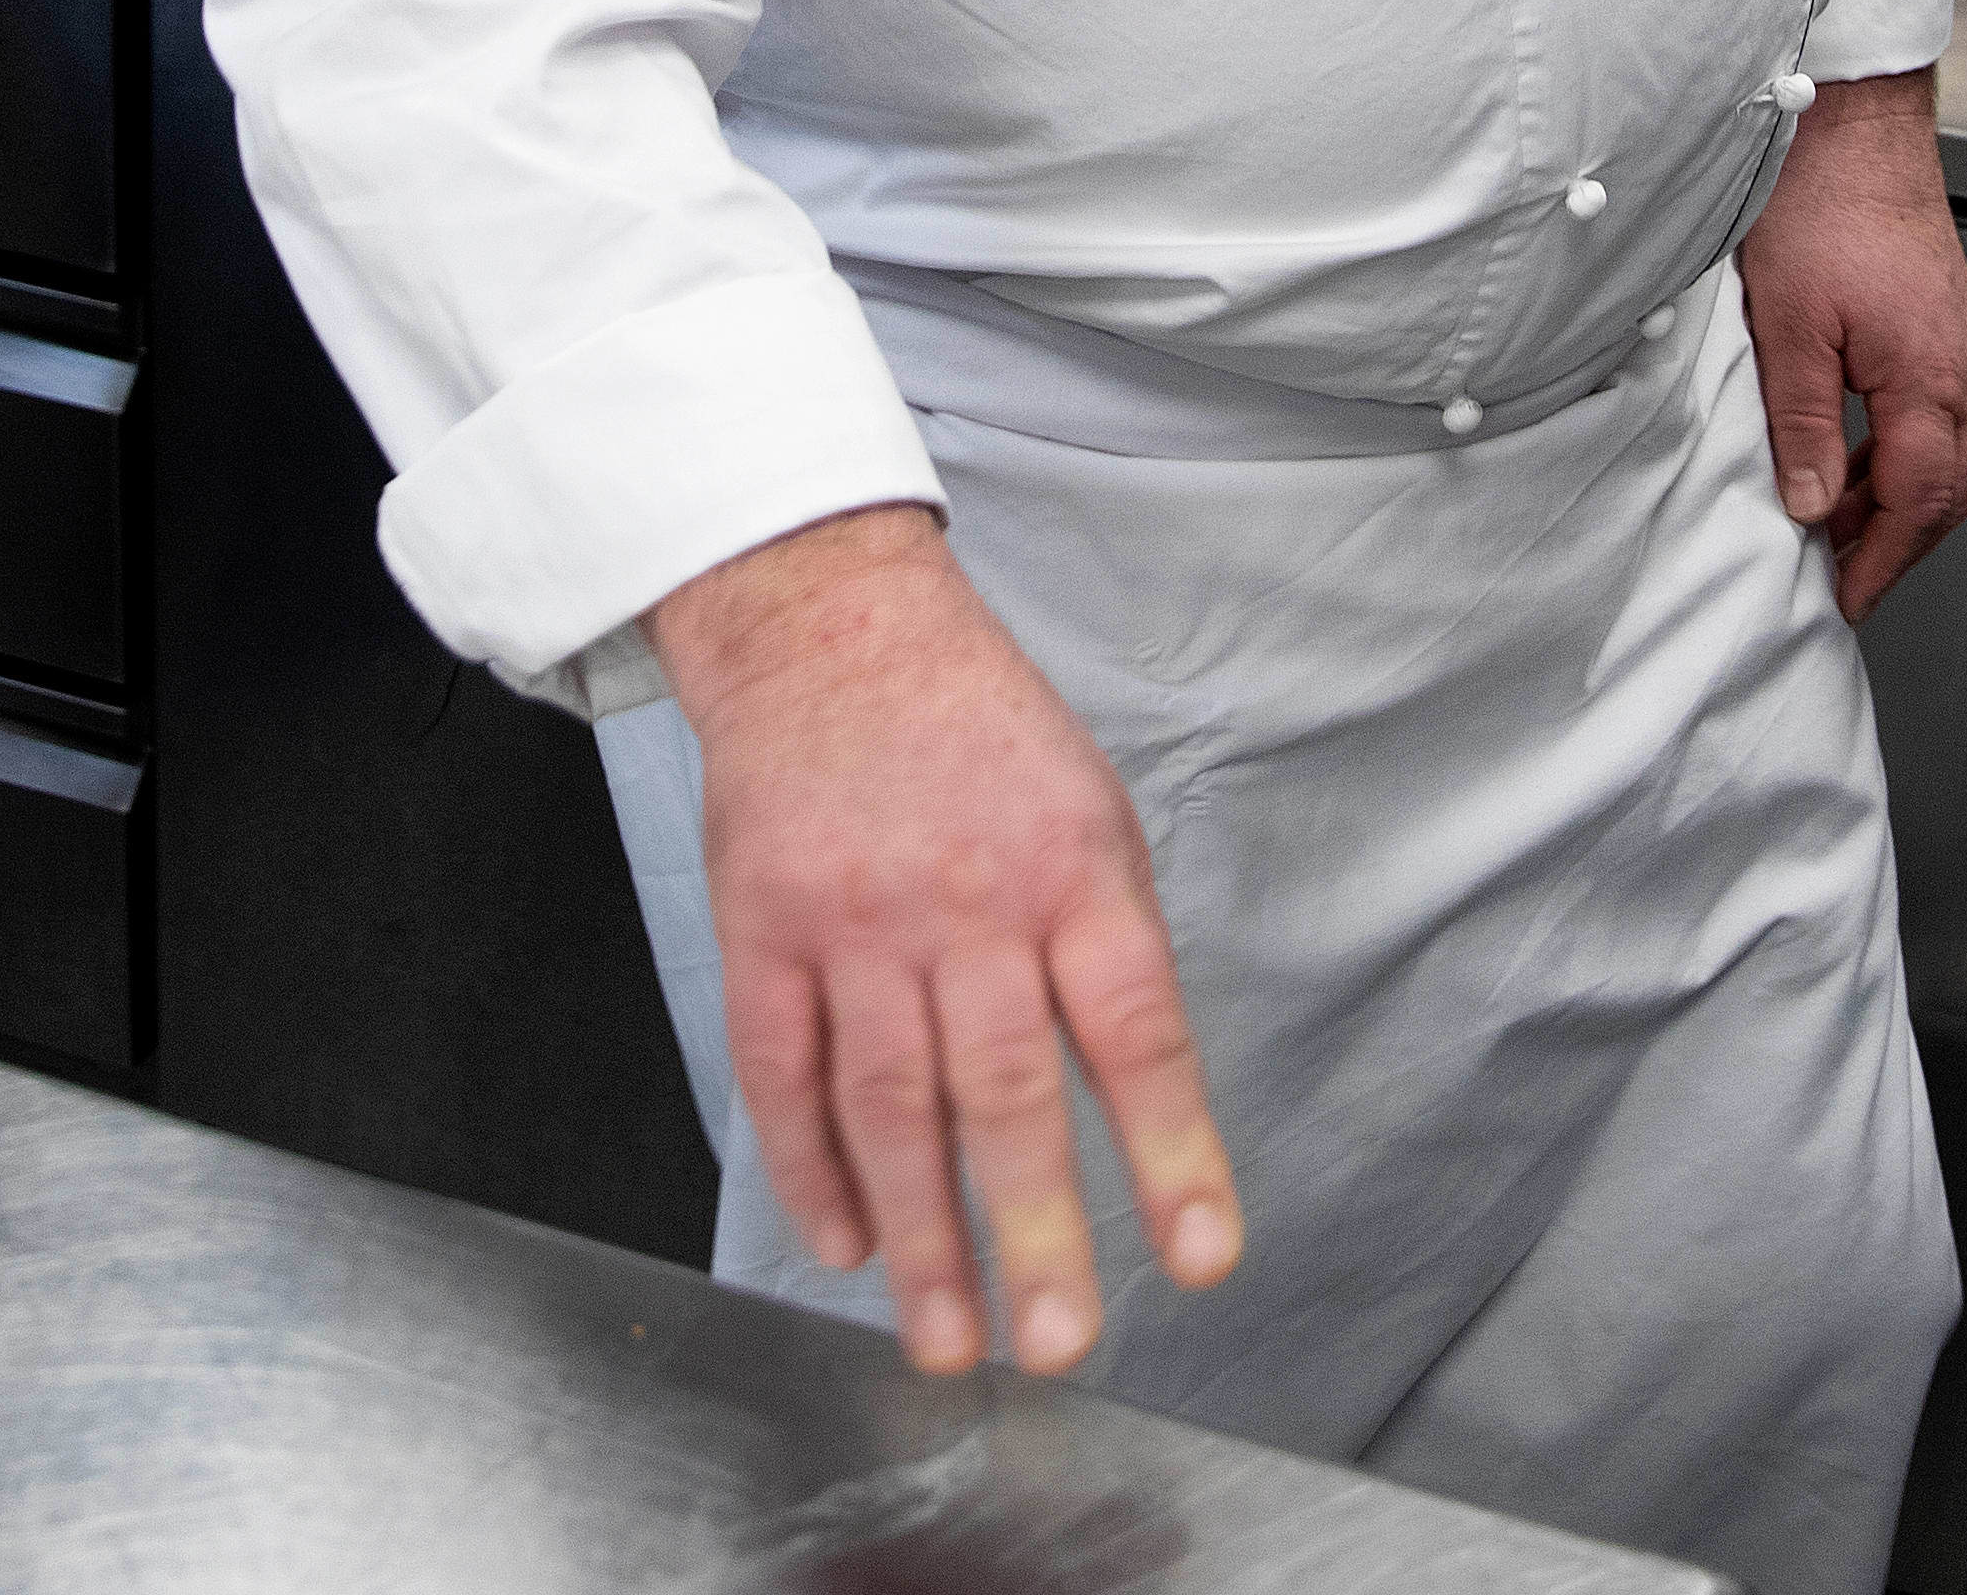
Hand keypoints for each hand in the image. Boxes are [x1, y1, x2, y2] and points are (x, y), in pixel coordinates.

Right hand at [646, 506, 1238, 1377]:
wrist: (829, 625)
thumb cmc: (977, 730)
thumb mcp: (1088, 810)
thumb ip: (1110, 950)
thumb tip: (1145, 1109)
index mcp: (1070, 868)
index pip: (1135, 1030)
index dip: (1173, 1151)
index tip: (1202, 1256)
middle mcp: (965, 900)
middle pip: (1003, 1087)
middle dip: (1034, 1230)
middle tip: (1059, 1340)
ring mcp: (854, 918)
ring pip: (889, 1104)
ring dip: (922, 1236)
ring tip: (951, 1340)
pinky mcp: (763, 928)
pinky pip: (782, 1072)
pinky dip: (810, 1170)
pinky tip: (842, 1244)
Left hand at [1741, 68, 1966, 617]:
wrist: (1852, 119)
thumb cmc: (1820, 199)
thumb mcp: (1787, 324)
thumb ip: (1802, 424)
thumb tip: (1810, 505)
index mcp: (1926, 374)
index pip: (1920, 500)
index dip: (1883, 559)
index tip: (1850, 596)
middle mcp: (1957, 361)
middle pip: (1949, 485)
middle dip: (1899, 542)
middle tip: (1847, 577)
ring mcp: (1954, 338)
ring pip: (1945, 448)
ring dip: (1895, 496)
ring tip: (1834, 521)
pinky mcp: (1938, 316)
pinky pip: (1932, 408)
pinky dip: (1896, 449)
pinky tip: (1847, 451)